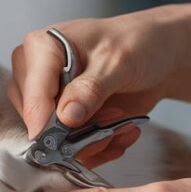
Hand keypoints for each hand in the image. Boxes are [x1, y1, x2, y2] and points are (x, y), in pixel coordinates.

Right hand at [8, 10, 189, 165]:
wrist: (158, 55)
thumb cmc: (136, 43)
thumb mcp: (117, 62)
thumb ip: (90, 89)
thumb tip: (66, 116)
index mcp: (42, 47)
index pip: (32, 91)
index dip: (41, 119)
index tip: (53, 142)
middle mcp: (38, 74)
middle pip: (39, 119)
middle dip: (77, 130)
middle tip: (113, 116)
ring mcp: (50, 99)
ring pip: (55, 139)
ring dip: (92, 140)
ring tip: (120, 121)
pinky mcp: (65, 120)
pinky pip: (71, 149)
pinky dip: (98, 148)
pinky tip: (120, 132)